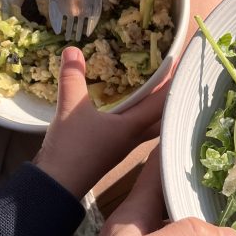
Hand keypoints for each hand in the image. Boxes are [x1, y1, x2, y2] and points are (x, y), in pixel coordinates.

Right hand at [34, 46, 165, 199]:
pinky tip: (128, 105)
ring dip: (154, 105)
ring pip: (149, 122)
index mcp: (133, 126)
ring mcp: (124, 144)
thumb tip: (73, 49)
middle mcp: (134, 136)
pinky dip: (137, 113)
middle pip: (161, 114)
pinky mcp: (112, 148)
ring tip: (154, 84)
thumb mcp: (70, 109)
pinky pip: (133, 127)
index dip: (171, 81)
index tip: (178, 61)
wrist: (57, 185)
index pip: (162, 101)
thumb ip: (72, 78)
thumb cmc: (71, 149)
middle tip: (171, 73)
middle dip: (168, 94)